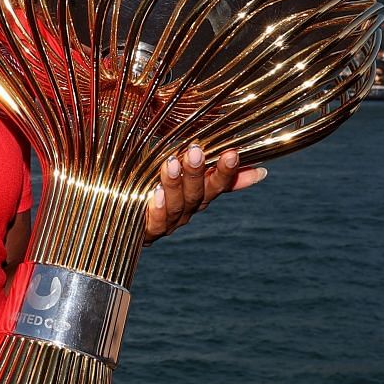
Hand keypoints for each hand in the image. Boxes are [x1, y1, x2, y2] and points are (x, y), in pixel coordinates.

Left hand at [142, 144, 264, 244]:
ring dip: (175, 184)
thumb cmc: (155, 184)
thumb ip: (216, 170)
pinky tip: (155, 194)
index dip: (228, 172)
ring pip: (177, 205)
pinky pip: (155, 222)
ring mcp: (169, 222)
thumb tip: (263, 173)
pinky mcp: (147, 231)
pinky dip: (157, 209)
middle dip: (197, 173)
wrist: (121, 214)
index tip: (233, 153)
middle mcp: (188, 211)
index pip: (219, 183)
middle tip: (194, 151)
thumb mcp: (184, 173)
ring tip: (171, 164)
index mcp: (200, 195)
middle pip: (198, 194)